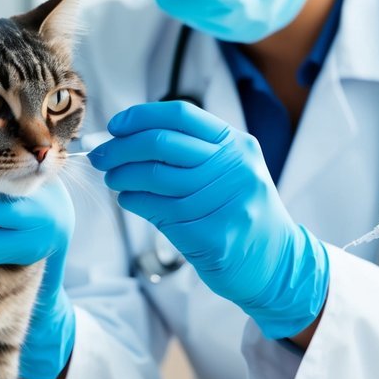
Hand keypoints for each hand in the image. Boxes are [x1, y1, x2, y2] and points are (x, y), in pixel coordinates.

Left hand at [87, 102, 328, 340]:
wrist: (277, 262)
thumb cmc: (240, 211)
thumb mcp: (231, 170)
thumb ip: (190, 152)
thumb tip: (127, 137)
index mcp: (237, 145)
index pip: (181, 115)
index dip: (141, 117)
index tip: (116, 125)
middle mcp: (234, 168)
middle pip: (161, 143)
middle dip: (121, 147)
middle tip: (102, 155)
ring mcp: (223, 201)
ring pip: (154, 177)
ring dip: (122, 175)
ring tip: (113, 179)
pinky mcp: (210, 233)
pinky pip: (157, 210)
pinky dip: (134, 201)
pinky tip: (128, 200)